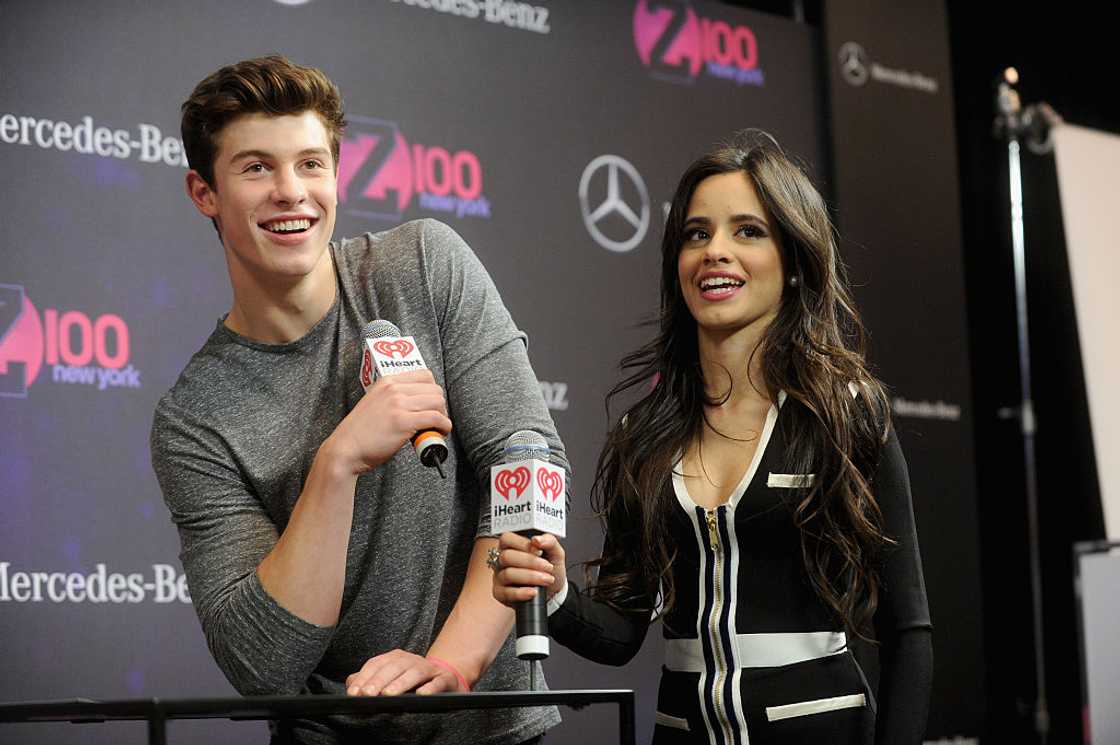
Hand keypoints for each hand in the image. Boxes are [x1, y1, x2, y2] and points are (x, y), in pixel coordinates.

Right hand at [325, 369, 451, 474]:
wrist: (345, 449)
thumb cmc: (360, 432)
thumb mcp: (375, 403)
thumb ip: (394, 398)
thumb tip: (419, 404)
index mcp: (387, 381)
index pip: (424, 375)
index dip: (433, 391)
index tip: (433, 404)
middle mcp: (393, 389)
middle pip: (434, 389)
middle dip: (440, 405)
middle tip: (437, 419)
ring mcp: (398, 404)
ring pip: (438, 402)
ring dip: (443, 416)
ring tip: (437, 428)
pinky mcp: (403, 422)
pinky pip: (435, 418)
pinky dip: (444, 426)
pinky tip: (441, 432)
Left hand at [345, 649, 461, 695]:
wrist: (445, 678)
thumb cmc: (412, 681)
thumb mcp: (390, 677)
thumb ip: (369, 680)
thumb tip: (351, 686)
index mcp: (396, 658)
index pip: (376, 664)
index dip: (364, 677)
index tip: (353, 693)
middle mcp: (412, 660)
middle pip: (393, 667)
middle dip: (379, 681)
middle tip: (367, 694)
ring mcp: (429, 668)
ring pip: (414, 673)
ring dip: (400, 683)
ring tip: (388, 695)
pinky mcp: (444, 678)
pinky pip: (437, 682)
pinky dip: (430, 688)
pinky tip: (421, 694)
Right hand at [490, 532, 565, 607]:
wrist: (553, 591)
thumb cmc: (550, 569)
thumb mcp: (555, 553)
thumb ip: (549, 541)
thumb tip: (537, 539)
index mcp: (512, 546)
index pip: (507, 539)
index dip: (523, 544)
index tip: (540, 551)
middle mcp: (503, 561)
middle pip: (506, 556)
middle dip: (530, 562)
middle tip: (548, 567)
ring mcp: (500, 577)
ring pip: (508, 574)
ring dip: (530, 577)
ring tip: (547, 579)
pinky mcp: (501, 594)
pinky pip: (506, 593)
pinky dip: (522, 593)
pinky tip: (533, 592)